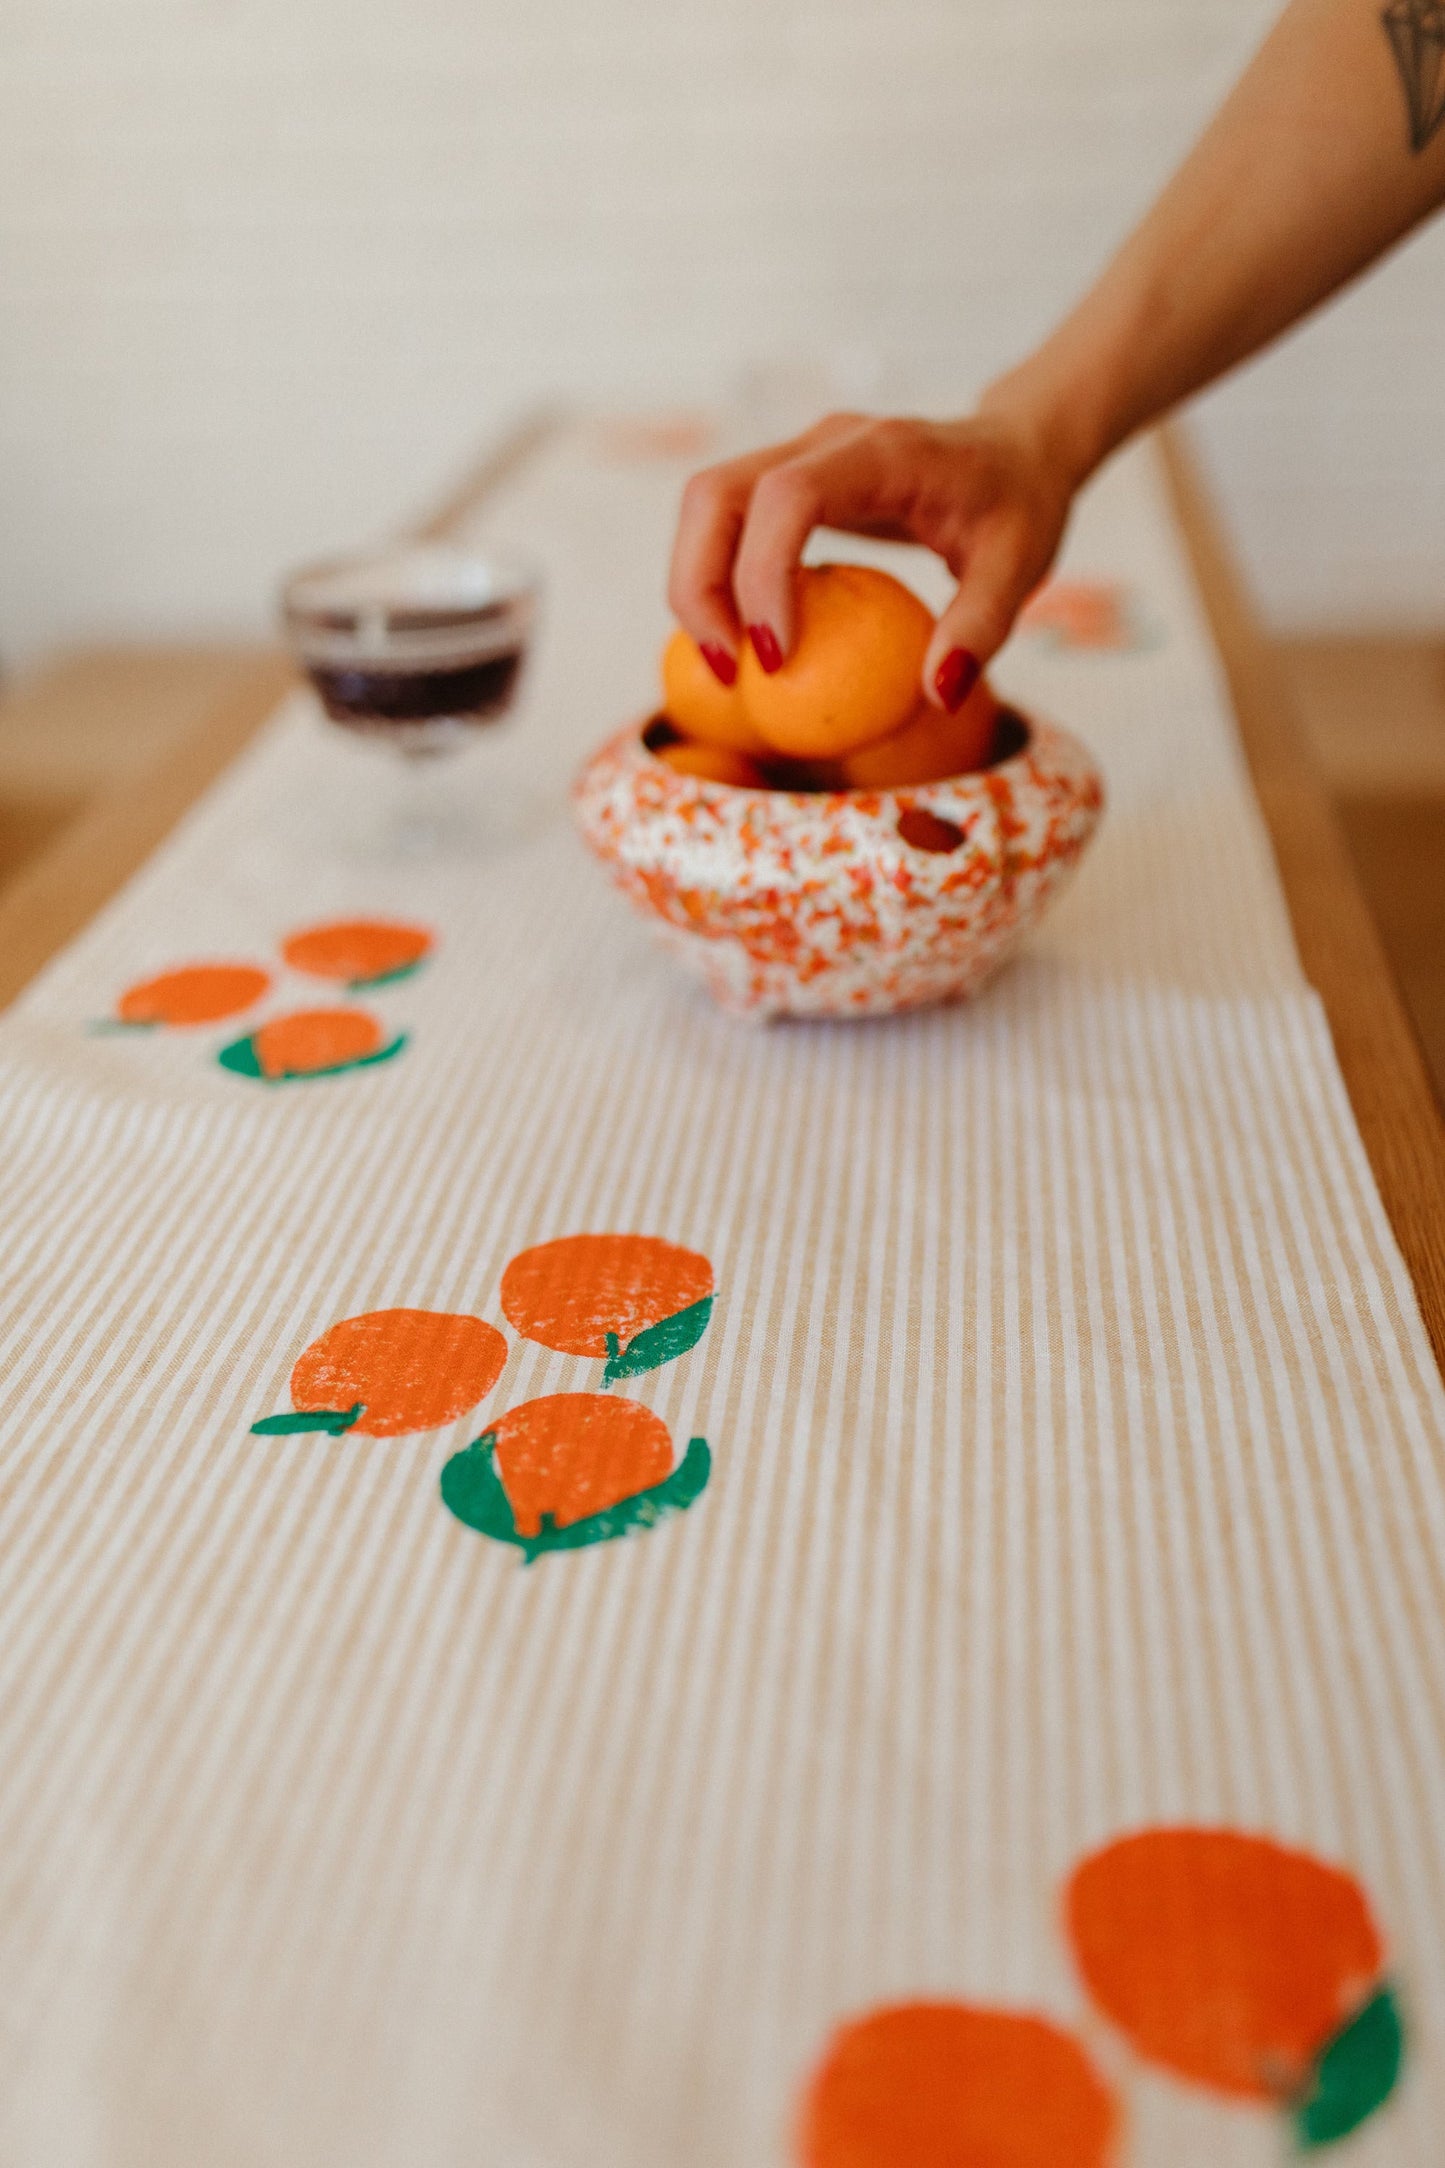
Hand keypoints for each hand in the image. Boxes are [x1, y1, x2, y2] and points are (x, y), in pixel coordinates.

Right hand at [667, 400, 1081, 709]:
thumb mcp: (1020, 568)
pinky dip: (714, 580)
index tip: (777, 660)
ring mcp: (798, 455)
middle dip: (700, 587)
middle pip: (715, 494)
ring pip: (705, 504)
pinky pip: (724, 522)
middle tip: (724, 673)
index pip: (789, 496)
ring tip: (723, 665)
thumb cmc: (1019, 506)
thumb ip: (982, 628)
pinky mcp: (786, 481)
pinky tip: (739, 640)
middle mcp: (825, 442)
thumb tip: (936, 695)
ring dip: (695, 586)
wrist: (1017, 448)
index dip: (763, 574)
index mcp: (883, 452)